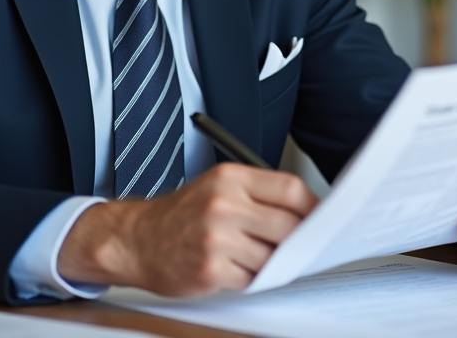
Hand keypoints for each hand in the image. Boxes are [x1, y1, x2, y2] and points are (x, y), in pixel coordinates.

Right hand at [56, 163, 317, 296]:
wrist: (136, 239)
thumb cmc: (182, 215)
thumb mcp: (218, 187)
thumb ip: (258, 195)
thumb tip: (305, 213)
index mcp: (230, 178)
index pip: (290, 189)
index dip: (313, 207)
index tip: (320, 219)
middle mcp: (223, 204)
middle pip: (287, 224)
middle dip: (296, 239)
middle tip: (295, 245)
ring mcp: (216, 237)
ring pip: (271, 256)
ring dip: (269, 261)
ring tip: (251, 254)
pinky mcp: (210, 268)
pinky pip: (251, 278)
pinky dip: (249, 277)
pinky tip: (233, 268)